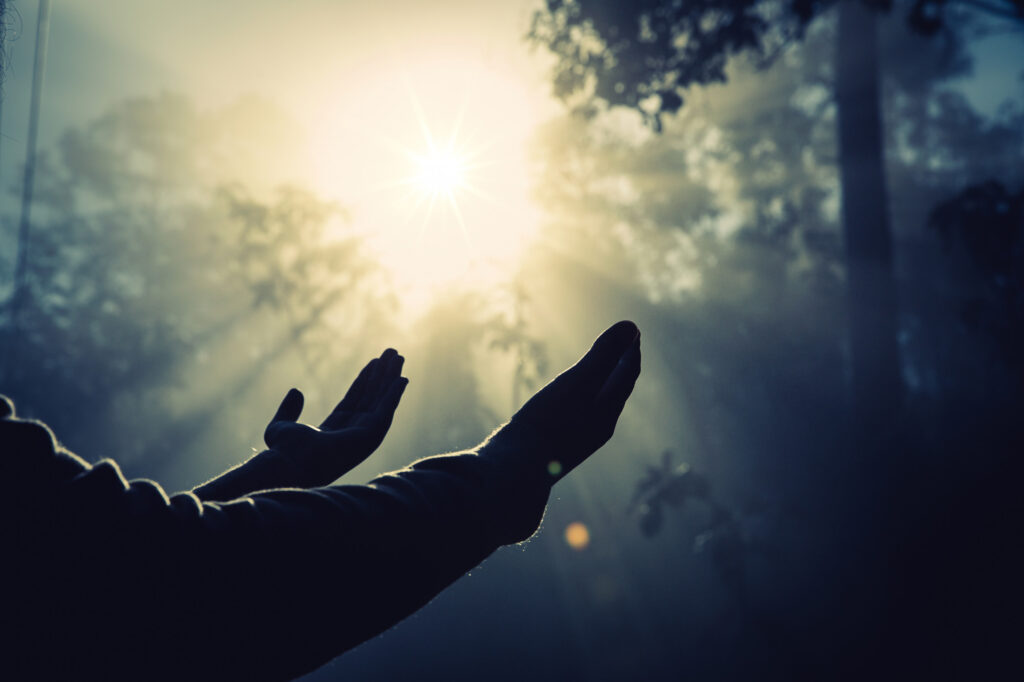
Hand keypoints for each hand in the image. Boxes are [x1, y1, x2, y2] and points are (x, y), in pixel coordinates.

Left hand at [263, 348, 408, 486]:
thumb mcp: (281, 425)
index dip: (366, 379)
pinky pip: (386, 411)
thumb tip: (296, 390)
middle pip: (372, 397)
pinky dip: (395, 395)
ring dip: (392, 380)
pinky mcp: (370, 437)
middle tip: (393, 354)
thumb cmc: (284, 451)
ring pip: (382, 401)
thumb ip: (288, 409)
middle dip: (383, 375)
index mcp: (335, 430)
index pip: (355, 399)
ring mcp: (363, 436)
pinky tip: (402, 379)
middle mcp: (352, 433)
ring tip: (399, 357)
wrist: (290, 462)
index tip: (375, 362)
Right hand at [485, 320, 640, 481]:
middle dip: (619, 367)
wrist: (515, 471)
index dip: (630, 351)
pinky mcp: (556, 447)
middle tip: (622, 346)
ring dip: (600, 385)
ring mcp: (576, 440)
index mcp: (607, 413)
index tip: (633, 332)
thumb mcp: (578, 382)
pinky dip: (579, 401)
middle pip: (614, 392)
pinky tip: (563, 402)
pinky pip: (575, 419)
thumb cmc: (547, 423)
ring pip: (596, 407)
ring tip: (596, 371)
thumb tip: (632, 325)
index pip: (626, 375)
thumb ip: (604, 355)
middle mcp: (597, 429)